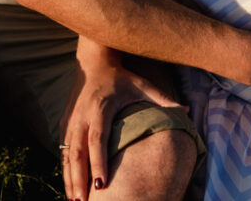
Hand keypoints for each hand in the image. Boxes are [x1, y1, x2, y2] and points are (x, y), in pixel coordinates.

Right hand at [60, 38, 180, 200]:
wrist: (94, 63)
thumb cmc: (121, 78)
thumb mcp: (142, 84)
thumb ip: (163, 98)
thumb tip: (186, 110)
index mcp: (100, 109)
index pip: (98, 140)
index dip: (99, 163)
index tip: (102, 184)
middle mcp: (82, 117)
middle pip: (78, 153)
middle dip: (79, 178)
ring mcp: (71, 122)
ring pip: (67, 155)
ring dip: (70, 178)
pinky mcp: (65, 124)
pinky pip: (64, 151)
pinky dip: (65, 170)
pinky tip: (70, 186)